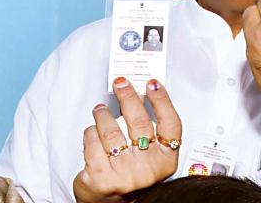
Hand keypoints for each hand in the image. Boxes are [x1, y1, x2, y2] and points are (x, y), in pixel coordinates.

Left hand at [73, 78, 181, 202]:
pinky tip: (92, 133)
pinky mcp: (100, 177)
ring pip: (111, 131)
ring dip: (103, 115)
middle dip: (128, 96)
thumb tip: (140, 94)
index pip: (170, 125)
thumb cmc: (131, 175)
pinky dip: (90, 133)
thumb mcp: (149, 156)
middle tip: (121, 83)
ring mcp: (124, 174)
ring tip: (100, 110)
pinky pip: (92, 142)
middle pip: (139, 122)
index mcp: (165, 161)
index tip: (153, 83)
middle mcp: (148, 169)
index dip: (163, 101)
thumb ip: (149, 130)